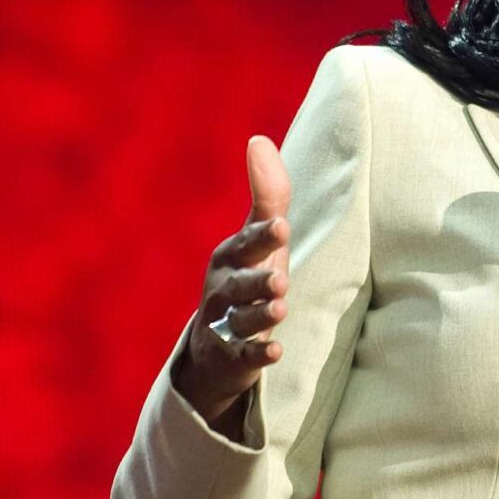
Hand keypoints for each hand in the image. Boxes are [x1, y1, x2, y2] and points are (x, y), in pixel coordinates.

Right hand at [173, 135, 291, 433]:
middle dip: (258, 281)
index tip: (281, 226)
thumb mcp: (260, 238)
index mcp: (230, 257)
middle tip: (281, 279)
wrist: (216, 344)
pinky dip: (258, 355)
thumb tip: (258, 139)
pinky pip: (244, 358)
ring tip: (281, 308)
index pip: (247, 243)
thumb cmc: (248, 276)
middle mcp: (223, 289)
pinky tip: (276, 352)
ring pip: (242, 321)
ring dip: (261, 316)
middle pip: (240, 285)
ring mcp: (226, 325)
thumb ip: (268, 194)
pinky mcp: (233, 358)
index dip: (263, 236)